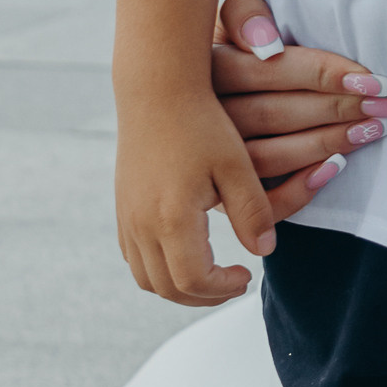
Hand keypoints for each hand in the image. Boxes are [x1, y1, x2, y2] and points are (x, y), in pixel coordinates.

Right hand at [114, 84, 280, 305]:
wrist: (158, 91)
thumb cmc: (202, 124)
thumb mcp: (236, 166)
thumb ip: (253, 212)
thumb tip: (264, 252)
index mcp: (171, 218)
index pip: (194, 280)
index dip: (223, 288)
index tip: (246, 275)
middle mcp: (141, 224)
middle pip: (167, 288)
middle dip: (203, 296)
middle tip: (233, 282)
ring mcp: (127, 217)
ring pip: (146, 278)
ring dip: (179, 287)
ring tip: (212, 274)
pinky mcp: (122, 208)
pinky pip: (134, 257)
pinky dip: (160, 268)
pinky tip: (187, 253)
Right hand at [210, 0, 386, 223]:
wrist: (194, 96)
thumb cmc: (237, 52)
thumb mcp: (234, 23)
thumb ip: (246, 15)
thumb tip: (266, 43)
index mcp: (206, 70)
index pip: (267, 71)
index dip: (322, 73)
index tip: (372, 78)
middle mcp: (205, 119)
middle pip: (273, 115)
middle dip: (338, 108)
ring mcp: (213, 162)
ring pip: (269, 158)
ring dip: (328, 143)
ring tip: (373, 129)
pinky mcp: (227, 196)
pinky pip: (262, 203)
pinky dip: (300, 189)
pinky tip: (335, 168)